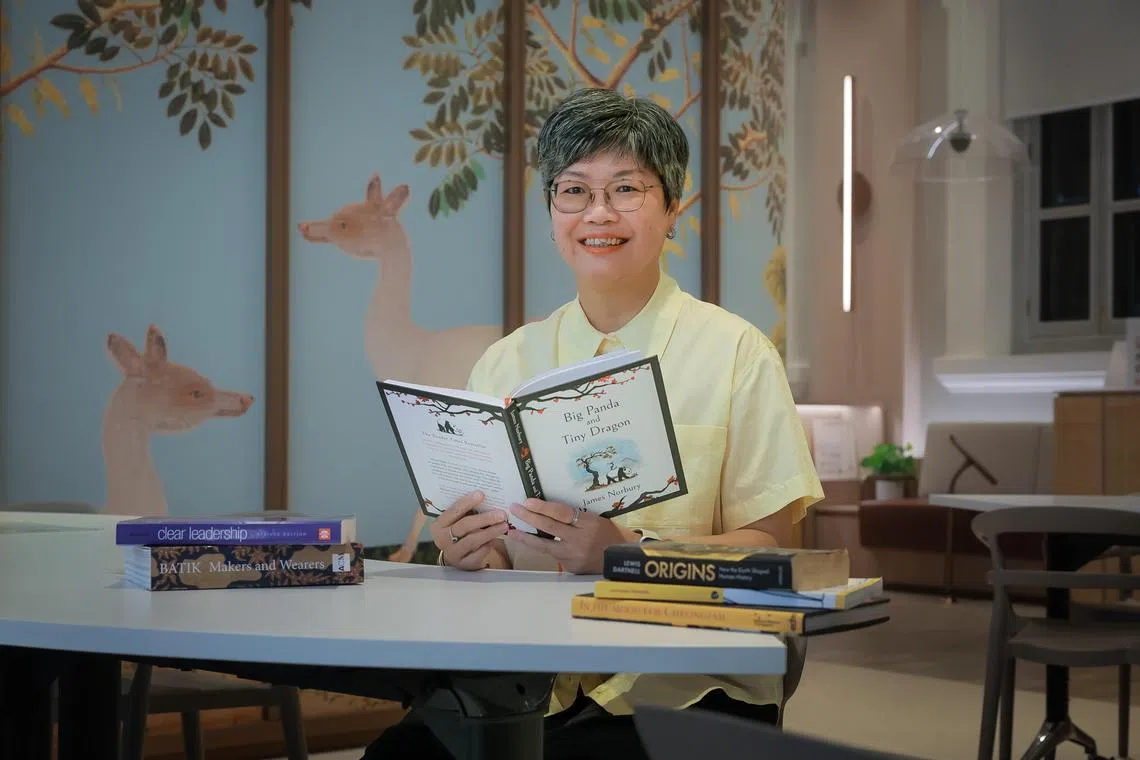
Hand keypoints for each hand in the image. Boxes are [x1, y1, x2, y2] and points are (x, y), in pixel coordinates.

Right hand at [430, 491, 508, 570]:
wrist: (456, 554)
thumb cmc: (458, 532)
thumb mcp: (456, 521)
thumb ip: (466, 511)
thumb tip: (484, 497)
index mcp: (438, 525)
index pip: (453, 511)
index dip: (467, 502)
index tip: (481, 494)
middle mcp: (442, 540)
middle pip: (465, 526)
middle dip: (485, 519)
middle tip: (501, 514)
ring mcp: (452, 554)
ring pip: (473, 540)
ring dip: (490, 532)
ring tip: (504, 525)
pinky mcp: (464, 564)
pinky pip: (478, 553)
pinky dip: (488, 545)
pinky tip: (495, 539)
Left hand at [505, 498, 636, 573]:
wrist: (620, 560)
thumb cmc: (610, 535)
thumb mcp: (597, 520)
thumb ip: (576, 517)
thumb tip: (548, 511)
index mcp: (589, 524)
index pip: (561, 513)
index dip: (543, 507)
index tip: (528, 502)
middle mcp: (580, 540)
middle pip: (549, 527)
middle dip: (529, 517)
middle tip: (514, 509)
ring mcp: (573, 556)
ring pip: (545, 545)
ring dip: (527, 537)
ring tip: (512, 531)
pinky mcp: (570, 567)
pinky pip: (552, 555)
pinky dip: (540, 547)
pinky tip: (528, 542)